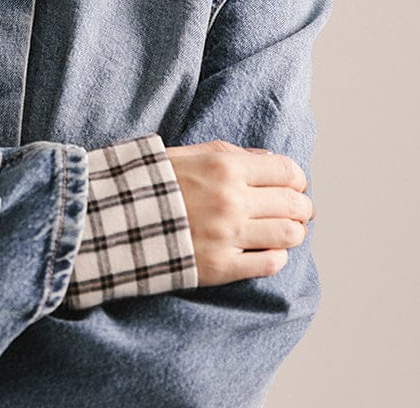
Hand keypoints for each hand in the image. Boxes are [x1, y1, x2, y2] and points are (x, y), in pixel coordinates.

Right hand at [164, 139, 313, 285]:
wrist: (118, 218)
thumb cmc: (155, 181)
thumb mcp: (191, 153)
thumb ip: (234, 154)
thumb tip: (271, 161)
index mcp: (226, 167)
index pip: (287, 172)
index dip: (297, 179)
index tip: (293, 184)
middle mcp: (232, 201)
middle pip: (295, 205)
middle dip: (301, 206)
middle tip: (295, 209)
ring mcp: (228, 236)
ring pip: (289, 235)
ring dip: (293, 232)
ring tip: (284, 230)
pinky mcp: (221, 267)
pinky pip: (270, 264)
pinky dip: (276, 256)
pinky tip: (265, 249)